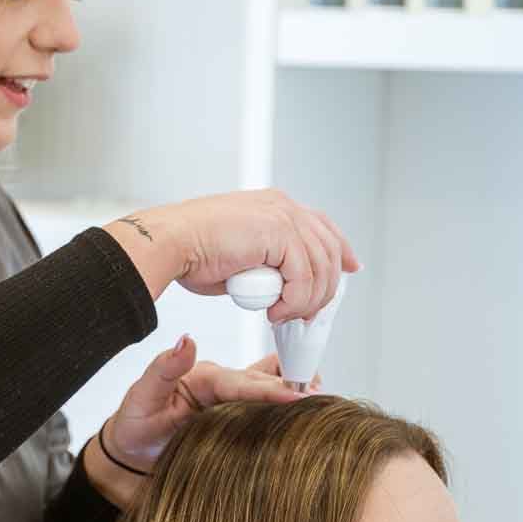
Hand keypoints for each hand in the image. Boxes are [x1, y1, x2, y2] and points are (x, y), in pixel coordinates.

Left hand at [98, 337, 318, 477]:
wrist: (128, 459)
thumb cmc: (133, 430)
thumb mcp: (140, 398)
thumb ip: (163, 370)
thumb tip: (187, 339)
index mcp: (203, 378)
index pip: (240, 383)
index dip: (268, 390)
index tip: (294, 397)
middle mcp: (221, 386)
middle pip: (262, 384)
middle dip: (291, 389)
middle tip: (320, 397)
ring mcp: (230, 401)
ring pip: (268, 388)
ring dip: (294, 389)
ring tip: (323, 394)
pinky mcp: (235, 418)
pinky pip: (265, 406)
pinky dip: (287, 403)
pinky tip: (309, 405)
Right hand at [102, 189, 359, 325]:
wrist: (172, 244)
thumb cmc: (193, 254)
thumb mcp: (242, 256)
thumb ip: (267, 263)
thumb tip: (281, 286)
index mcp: (275, 206)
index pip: (323, 227)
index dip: (341, 251)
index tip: (350, 271)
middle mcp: (283, 206)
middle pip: (330, 249)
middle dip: (325, 288)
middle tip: (305, 316)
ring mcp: (282, 215)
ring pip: (320, 267)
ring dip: (305, 300)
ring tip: (281, 315)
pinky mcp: (278, 231)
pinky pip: (303, 276)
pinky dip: (293, 300)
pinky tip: (273, 311)